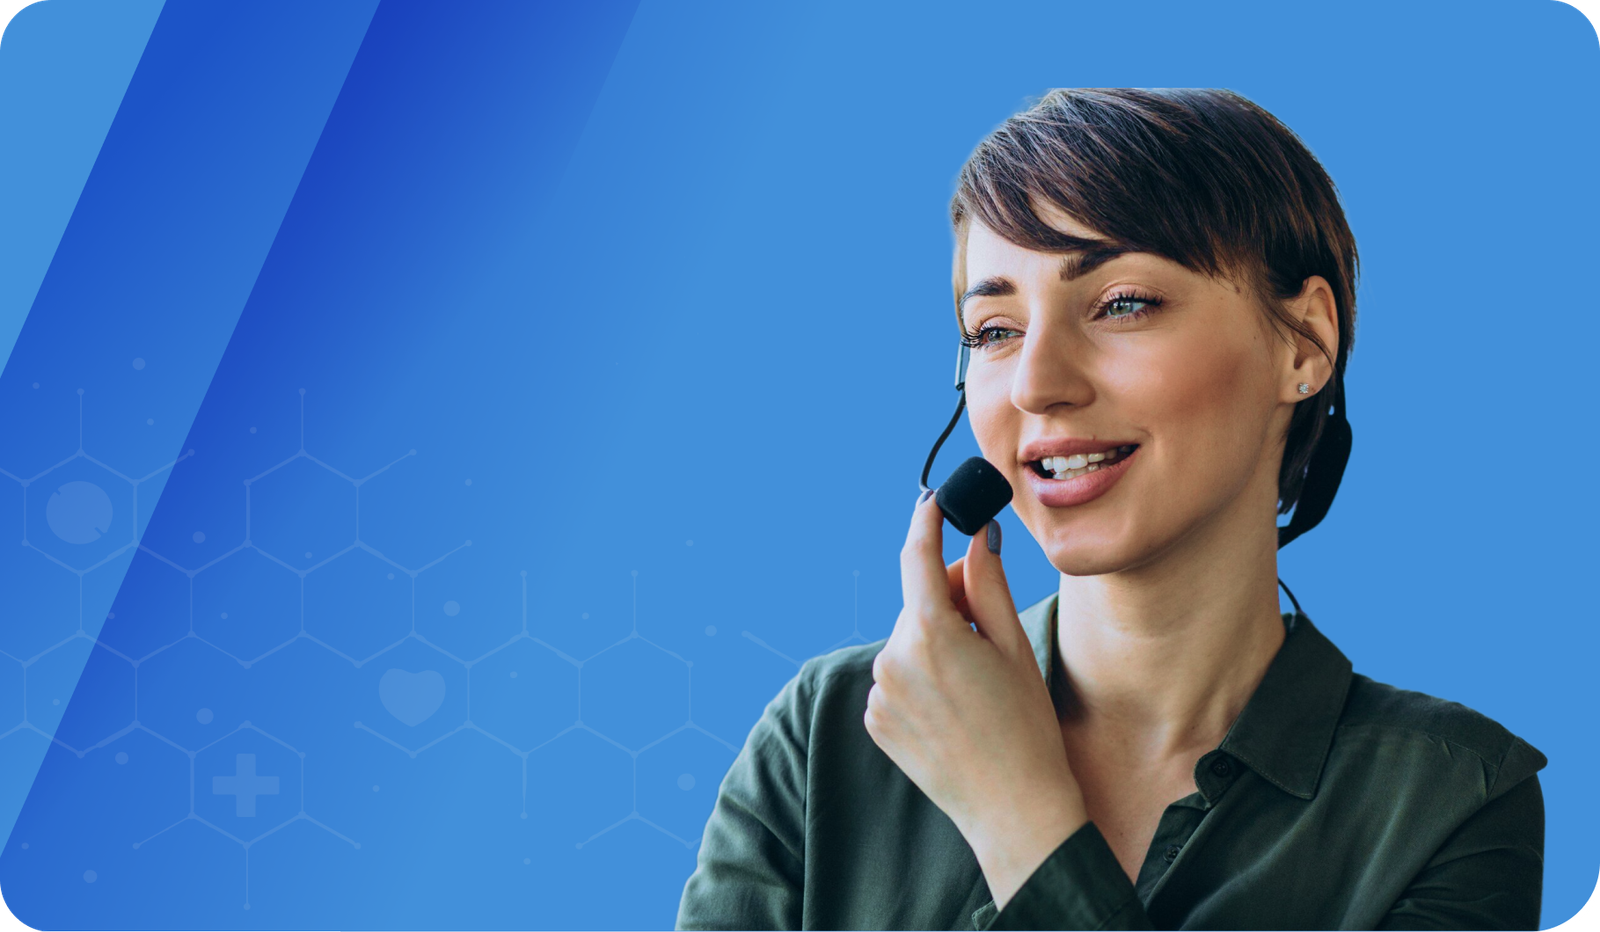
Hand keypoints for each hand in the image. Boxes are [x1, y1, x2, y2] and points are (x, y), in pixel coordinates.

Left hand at [864, 492, 1088, 908]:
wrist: (1014, 810)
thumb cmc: (1026, 726)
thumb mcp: (1014, 646)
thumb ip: (988, 583)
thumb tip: (975, 535)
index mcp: (930, 633)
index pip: (917, 556)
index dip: (926, 520)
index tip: (933, 500)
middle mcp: (892, 658)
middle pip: (918, 602)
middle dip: (949, 601)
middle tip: (990, 630)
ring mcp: (878, 693)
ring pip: (908, 641)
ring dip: (936, 643)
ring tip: (977, 685)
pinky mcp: (874, 720)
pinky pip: (897, 678)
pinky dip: (921, 679)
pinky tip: (954, 709)